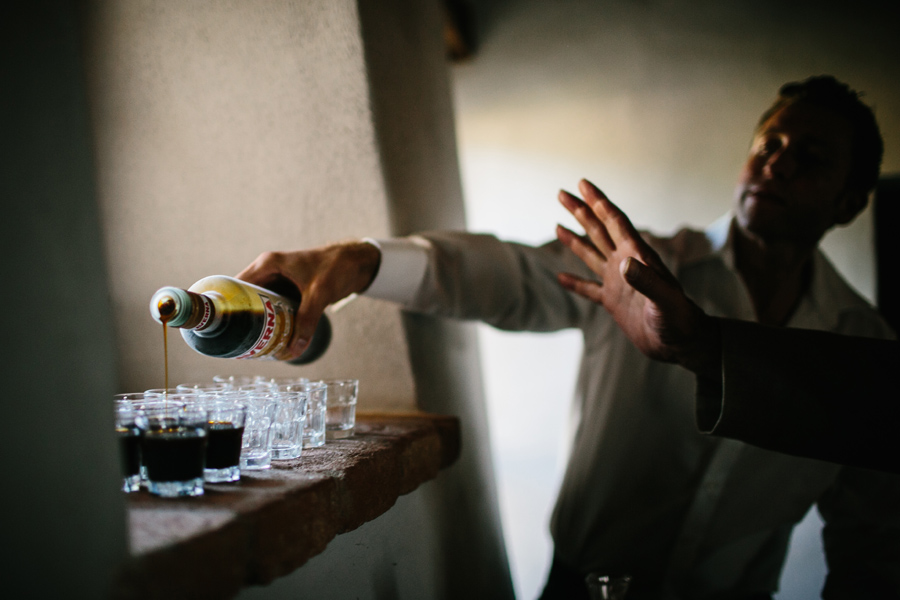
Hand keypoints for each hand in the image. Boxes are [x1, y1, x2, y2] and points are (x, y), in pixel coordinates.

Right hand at [236, 241, 380, 358]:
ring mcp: (278, 282)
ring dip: (259, 322)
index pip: (237, 285)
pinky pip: (274, 308)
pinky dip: (273, 321)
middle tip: (240, 342)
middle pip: (246, 298)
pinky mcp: (288, 291)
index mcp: (268, 264)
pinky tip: (271, 338)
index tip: (225, 327)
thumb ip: (307, 321)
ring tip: (252, 344)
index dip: (229, 304)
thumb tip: (295, 349)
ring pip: (260, 305)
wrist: (356, 263)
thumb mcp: (319, 294)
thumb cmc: (336, 267)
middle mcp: (269, 271)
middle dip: (244, 319)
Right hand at [556, 179, 719, 377]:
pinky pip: (589, 288)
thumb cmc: (679, 320)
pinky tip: (560, 276)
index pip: (615, 222)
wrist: (682, 344)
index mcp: (638, 257)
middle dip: (581, 211)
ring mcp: (618, 283)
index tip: (583, 184)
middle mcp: (626, 264)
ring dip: (575, 239)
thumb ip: (647, 281)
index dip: (599, 202)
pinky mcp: (614, 302)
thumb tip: (624, 263)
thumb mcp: (665, 300)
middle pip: (599, 231)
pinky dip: (574, 282)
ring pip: (592, 254)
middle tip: (562, 193)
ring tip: (557, 225)